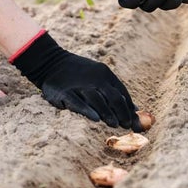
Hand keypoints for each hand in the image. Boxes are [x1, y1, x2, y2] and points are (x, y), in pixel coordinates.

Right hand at [10, 31, 142, 130]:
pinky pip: (77, 102)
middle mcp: (94, 79)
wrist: (51, 63)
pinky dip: (87, 110)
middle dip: (120, 112)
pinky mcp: (64, 92)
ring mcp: (79, 85)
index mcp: (105, 75)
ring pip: (96, 99)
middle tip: (126, 125)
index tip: (133, 123)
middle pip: (112, 96)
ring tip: (114, 124)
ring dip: (107, 112)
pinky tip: (95, 118)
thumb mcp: (100, 78)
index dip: (128, 109)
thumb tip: (136, 111)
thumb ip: (117, 93)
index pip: (121, 93)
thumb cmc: (80, 75)